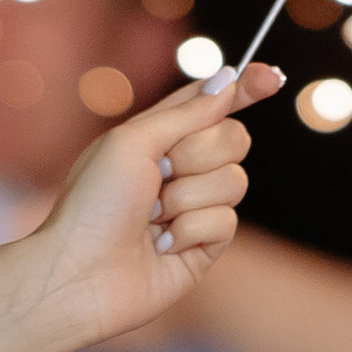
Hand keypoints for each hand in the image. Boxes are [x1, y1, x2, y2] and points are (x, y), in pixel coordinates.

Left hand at [0, 65, 281, 351]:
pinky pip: (226, 222)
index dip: (244, 88)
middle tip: (162, 173)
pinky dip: (190, 231)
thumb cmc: (94, 204)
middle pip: (235, 138)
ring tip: (153, 218)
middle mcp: (181, 168)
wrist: (80, 273)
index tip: (271, 77)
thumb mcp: (134, 140)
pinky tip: (161, 245)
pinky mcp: (204, 246)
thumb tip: (229, 80)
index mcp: (159, 135)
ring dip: (189, 198)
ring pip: (236, 182)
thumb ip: (188, 112)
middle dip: (200, 154)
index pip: (213, 102)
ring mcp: (195, 207)